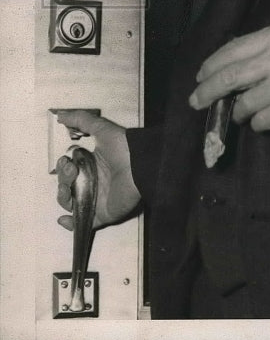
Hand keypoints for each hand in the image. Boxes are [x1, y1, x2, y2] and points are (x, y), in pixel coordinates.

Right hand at [55, 110, 141, 230]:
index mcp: (91, 165)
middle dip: (63, 180)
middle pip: (66, 187)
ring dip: (64, 197)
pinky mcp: (101, 214)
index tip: (66, 161)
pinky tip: (65, 217)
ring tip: (70, 189)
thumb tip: (60, 116)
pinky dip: (71, 223)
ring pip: (70, 204)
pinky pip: (82, 223)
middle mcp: (93, 182)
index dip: (63, 167)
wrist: (140, 165)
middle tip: (71, 171)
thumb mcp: (101, 128)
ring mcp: (96, 199)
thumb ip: (81, 120)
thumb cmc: (123, 147)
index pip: (68, 170)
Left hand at [189, 24, 269, 132]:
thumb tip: (226, 68)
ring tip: (252, 111)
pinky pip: (260, 122)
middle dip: (207, 92)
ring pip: (243, 104)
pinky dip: (260, 123)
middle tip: (196, 102)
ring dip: (242, 112)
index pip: (231, 51)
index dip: (210, 66)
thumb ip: (264, 51)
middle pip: (228, 77)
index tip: (200, 77)